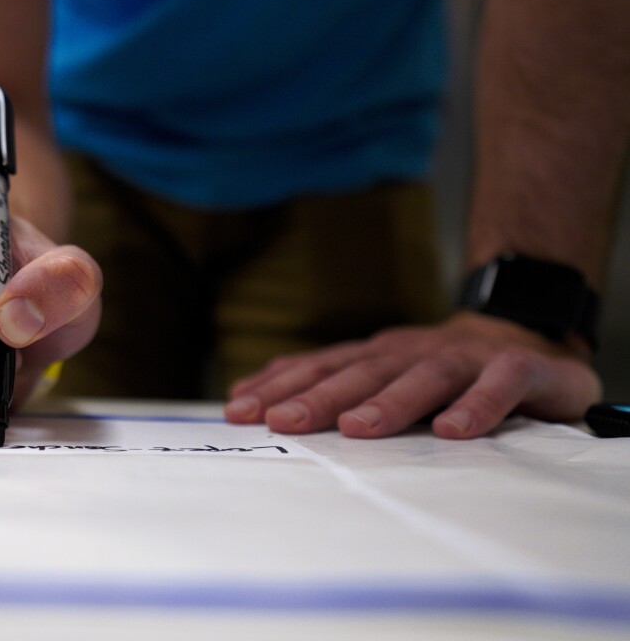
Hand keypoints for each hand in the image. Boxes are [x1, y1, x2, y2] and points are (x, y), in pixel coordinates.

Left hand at [224, 312, 600, 438]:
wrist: (530, 338)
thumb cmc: (442, 370)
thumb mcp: (381, 373)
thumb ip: (325, 384)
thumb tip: (247, 397)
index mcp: (378, 354)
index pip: (321, 368)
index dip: (279, 386)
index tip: (238, 409)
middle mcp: (414, 351)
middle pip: (362, 372)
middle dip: (318, 396)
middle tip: (282, 421)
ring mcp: (466, 357)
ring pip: (424, 376)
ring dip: (389, 402)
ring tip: (357, 428)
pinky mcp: (518, 368)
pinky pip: (499, 384)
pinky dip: (477, 405)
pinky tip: (453, 430)